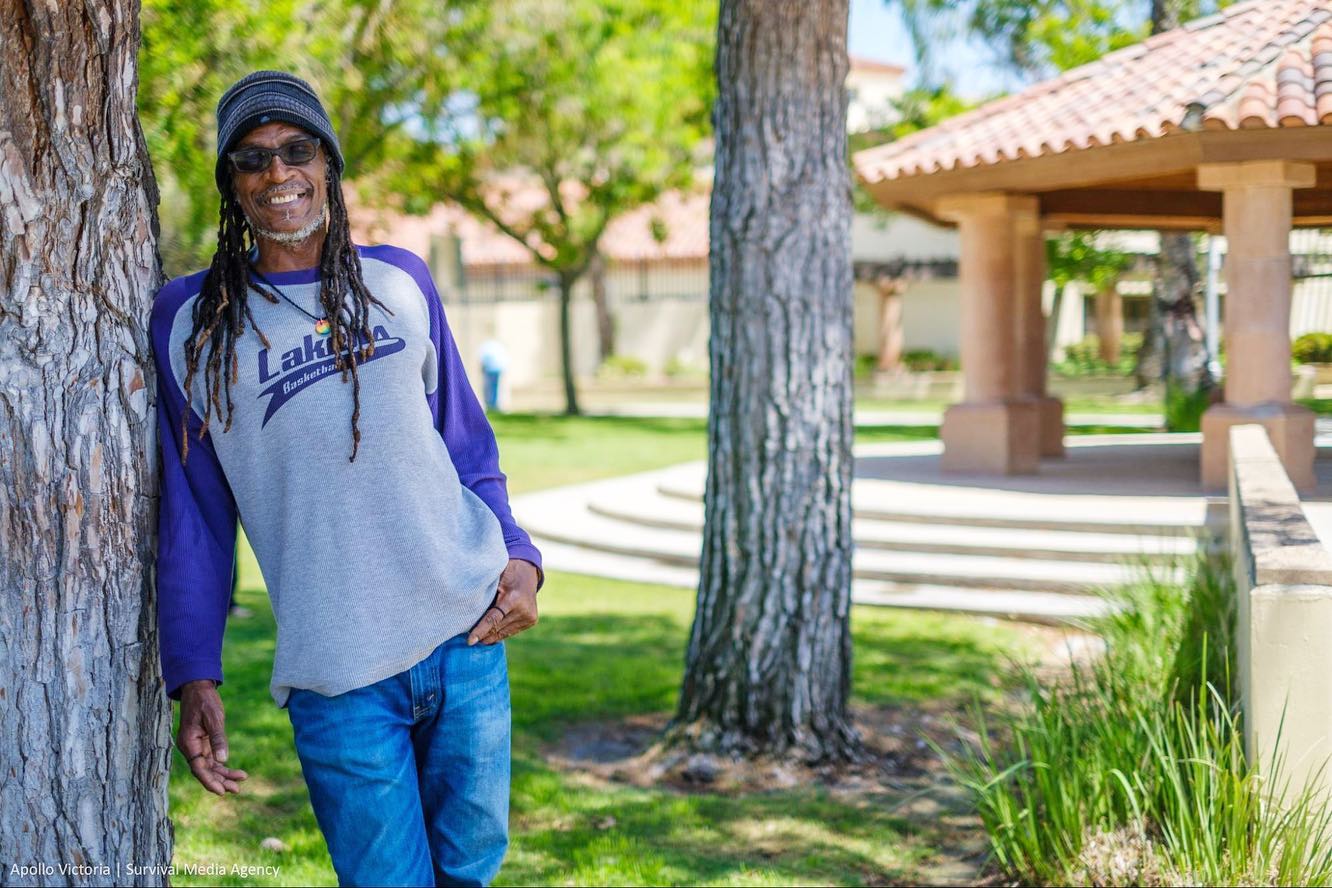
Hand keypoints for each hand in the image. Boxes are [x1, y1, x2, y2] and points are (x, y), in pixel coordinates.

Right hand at [176, 679, 248, 795]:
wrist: (198, 688)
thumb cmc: (205, 701)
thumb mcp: (214, 718)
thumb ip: (218, 739)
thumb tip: (223, 760)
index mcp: (189, 743)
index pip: (198, 768)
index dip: (210, 781)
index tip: (221, 791)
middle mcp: (190, 747)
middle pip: (204, 770)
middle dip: (220, 781)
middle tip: (237, 790)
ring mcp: (196, 746)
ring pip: (209, 766)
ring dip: (223, 775)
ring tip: (239, 783)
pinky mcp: (202, 743)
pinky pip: (211, 759)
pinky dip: (222, 765)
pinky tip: (234, 772)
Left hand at [468, 558, 539, 644]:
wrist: (527, 572)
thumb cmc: (506, 574)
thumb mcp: (494, 581)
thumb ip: (485, 598)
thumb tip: (467, 615)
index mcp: (513, 599)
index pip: (493, 619)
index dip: (480, 631)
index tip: (470, 641)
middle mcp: (523, 610)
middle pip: (497, 628)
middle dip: (482, 634)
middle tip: (469, 638)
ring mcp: (529, 617)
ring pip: (503, 633)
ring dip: (490, 636)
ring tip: (478, 637)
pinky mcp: (531, 621)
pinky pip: (510, 631)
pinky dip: (499, 633)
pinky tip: (489, 633)